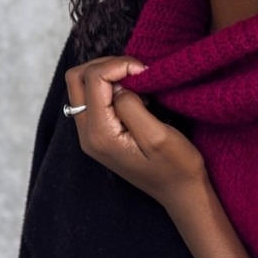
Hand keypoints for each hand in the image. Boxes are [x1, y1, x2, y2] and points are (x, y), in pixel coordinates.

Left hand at [65, 55, 205, 213]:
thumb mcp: (158, 135)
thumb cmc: (176, 166)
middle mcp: (87, 135)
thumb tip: (120, 86)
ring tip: (136, 81)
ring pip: (82, 86)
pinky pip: (92, 98)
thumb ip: (131, 106)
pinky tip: (133, 93)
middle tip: (136, 70)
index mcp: (100, 134)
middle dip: (107, 65)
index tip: (145, 72)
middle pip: (77, 78)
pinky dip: (109, 86)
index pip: (94, 79)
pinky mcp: (99, 134)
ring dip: (107, 74)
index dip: (119, 65)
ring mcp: (90, 135)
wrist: (180, 192)